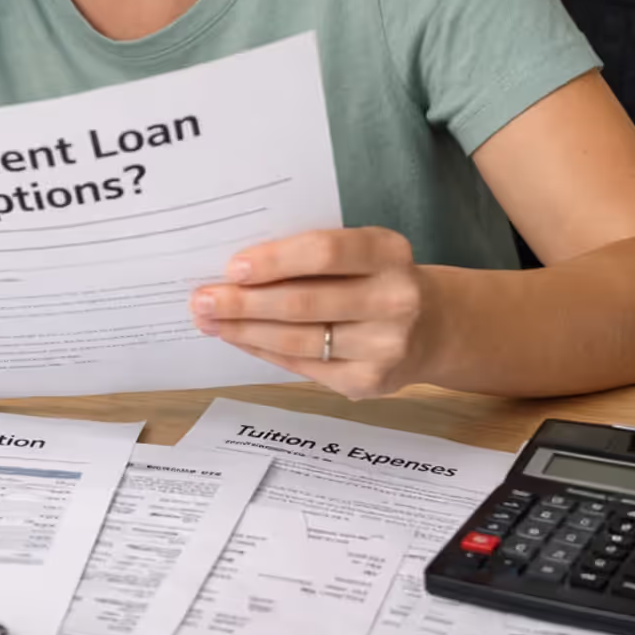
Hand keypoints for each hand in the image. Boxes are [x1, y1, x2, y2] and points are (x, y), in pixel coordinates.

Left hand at [189, 228, 439, 399]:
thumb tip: (235, 268)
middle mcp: (395, 299)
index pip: (325, 252)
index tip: (232, 267)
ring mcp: (385, 346)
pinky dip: (263, 350)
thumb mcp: (362, 252)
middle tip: (201, 298)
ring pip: (297, 340)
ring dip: (244, 330)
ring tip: (208, 319)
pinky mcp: (369, 382)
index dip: (275, 260)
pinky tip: (237, 338)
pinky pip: (302, 366)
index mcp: (389, 252)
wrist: (433, 327)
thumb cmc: (376, 279)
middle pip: (303, 302)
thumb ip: (312, 255)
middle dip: (243, 302)